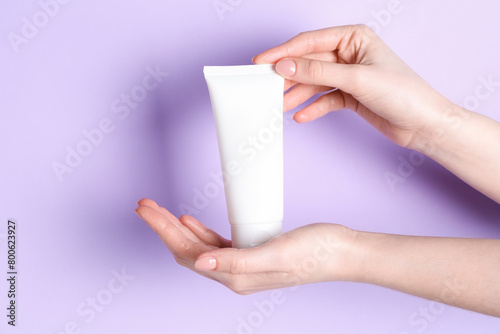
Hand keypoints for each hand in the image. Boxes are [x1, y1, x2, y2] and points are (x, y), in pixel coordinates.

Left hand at [135, 198, 359, 293]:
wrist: (341, 252)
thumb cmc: (315, 253)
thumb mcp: (276, 253)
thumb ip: (238, 261)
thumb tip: (201, 263)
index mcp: (235, 276)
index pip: (187, 253)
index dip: (163, 231)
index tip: (146, 210)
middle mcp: (234, 273)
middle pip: (186, 250)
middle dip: (163, 226)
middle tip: (144, 205)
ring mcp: (241, 264)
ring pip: (197, 246)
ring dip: (176, 227)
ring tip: (159, 210)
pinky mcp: (250, 252)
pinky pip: (215, 243)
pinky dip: (198, 231)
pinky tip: (191, 220)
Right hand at [253, 24, 451, 148]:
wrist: (423, 124)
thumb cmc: (403, 93)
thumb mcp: (356, 80)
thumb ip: (318, 73)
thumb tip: (285, 66)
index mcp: (353, 38)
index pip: (310, 42)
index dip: (283, 52)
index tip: (261, 62)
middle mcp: (349, 54)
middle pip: (309, 63)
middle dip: (289, 77)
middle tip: (266, 87)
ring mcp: (348, 75)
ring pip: (314, 82)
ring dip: (297, 95)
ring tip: (280, 106)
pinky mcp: (349, 95)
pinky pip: (324, 99)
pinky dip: (313, 108)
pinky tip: (301, 116)